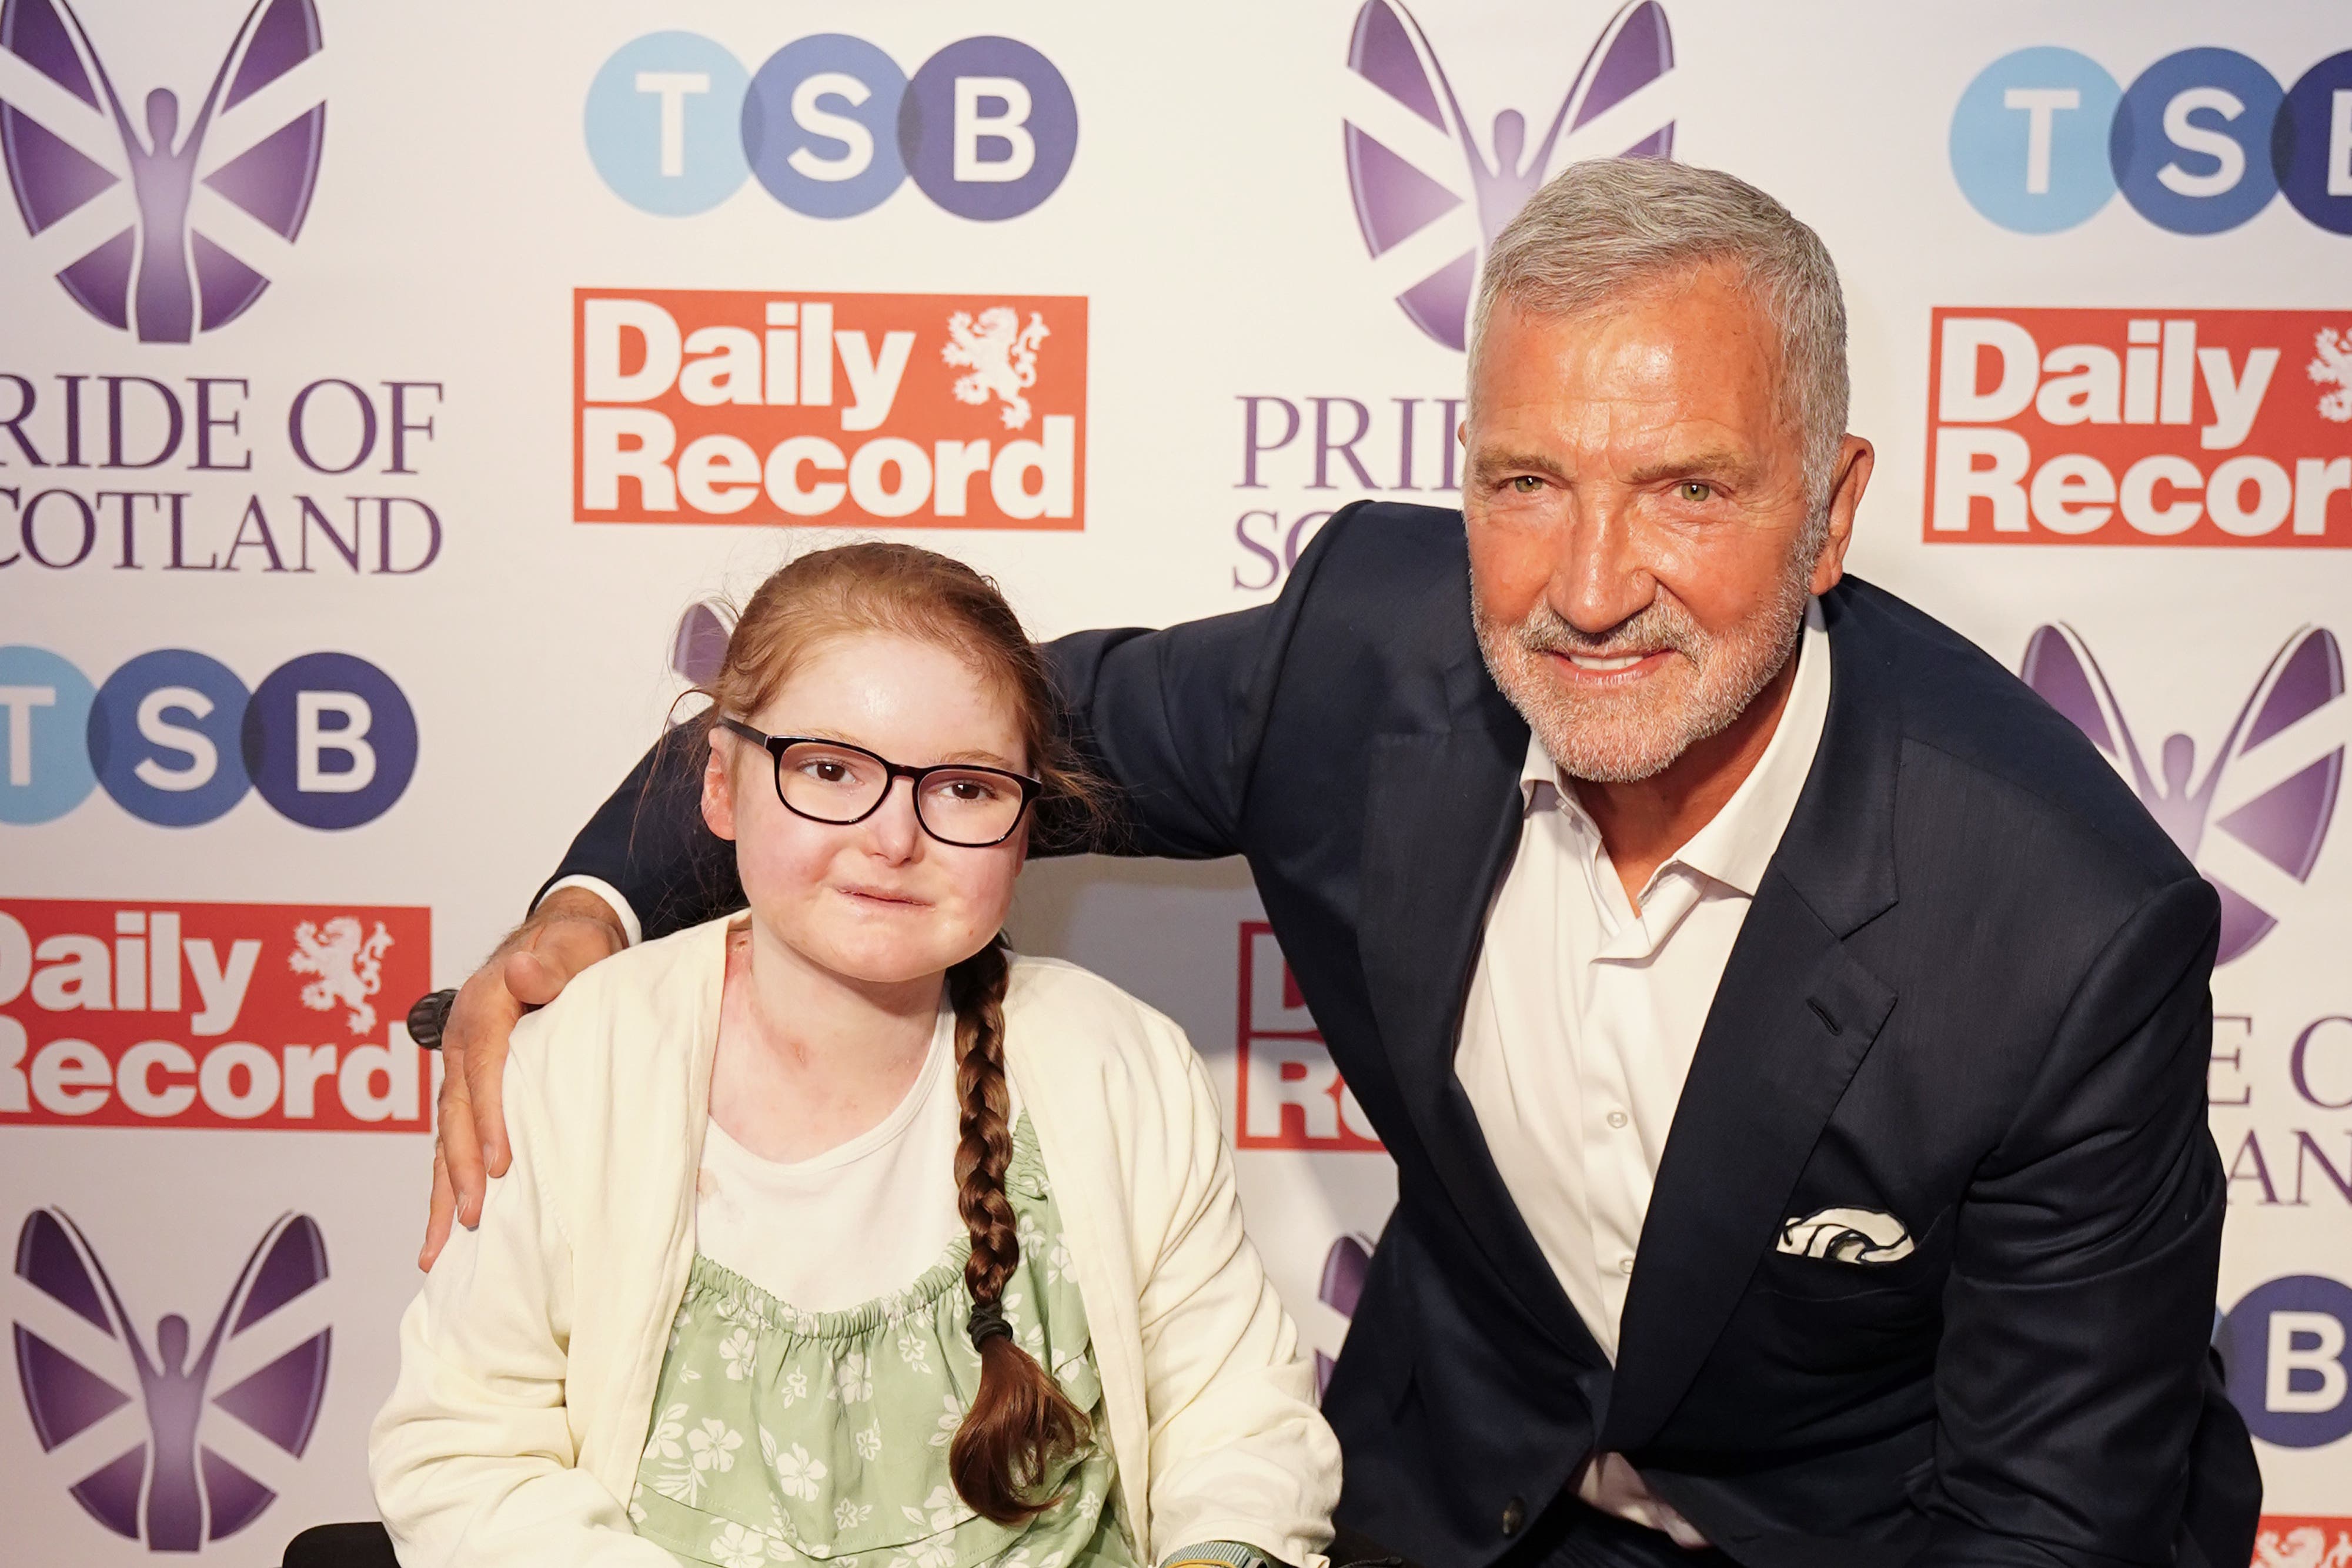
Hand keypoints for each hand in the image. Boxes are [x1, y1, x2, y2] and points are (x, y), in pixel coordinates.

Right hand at [419, 889, 625, 1269]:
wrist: (561, 943)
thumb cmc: (573, 947)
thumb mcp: (572, 944)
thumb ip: (550, 961)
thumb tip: (520, 969)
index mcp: (484, 1009)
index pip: (484, 1072)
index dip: (490, 1118)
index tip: (501, 1165)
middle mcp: (464, 1045)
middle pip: (456, 1116)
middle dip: (460, 1172)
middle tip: (470, 1222)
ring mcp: (462, 1072)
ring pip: (446, 1140)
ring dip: (443, 1194)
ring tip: (436, 1252)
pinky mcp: (471, 1092)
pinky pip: (455, 1143)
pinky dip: (448, 1185)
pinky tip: (447, 1230)